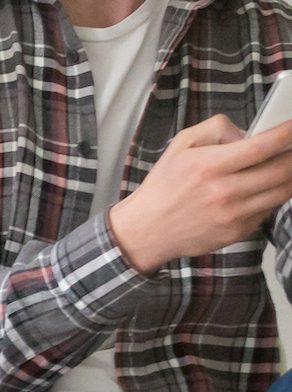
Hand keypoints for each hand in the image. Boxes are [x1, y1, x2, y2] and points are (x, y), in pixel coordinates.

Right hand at [109, 114, 291, 271]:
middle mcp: (223, 192)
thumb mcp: (181, 144)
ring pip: (283, 191)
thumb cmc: (164, 186)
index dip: (288, 134)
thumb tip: (249, 132)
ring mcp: (232, 215)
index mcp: (210, 166)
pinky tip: (262, 189)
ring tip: (285, 166)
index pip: (264, 146)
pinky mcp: (236, 232)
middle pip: (283, 170)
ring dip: (291, 176)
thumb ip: (217, 127)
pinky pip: (268, 210)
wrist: (146, 230)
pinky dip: (272, 196)